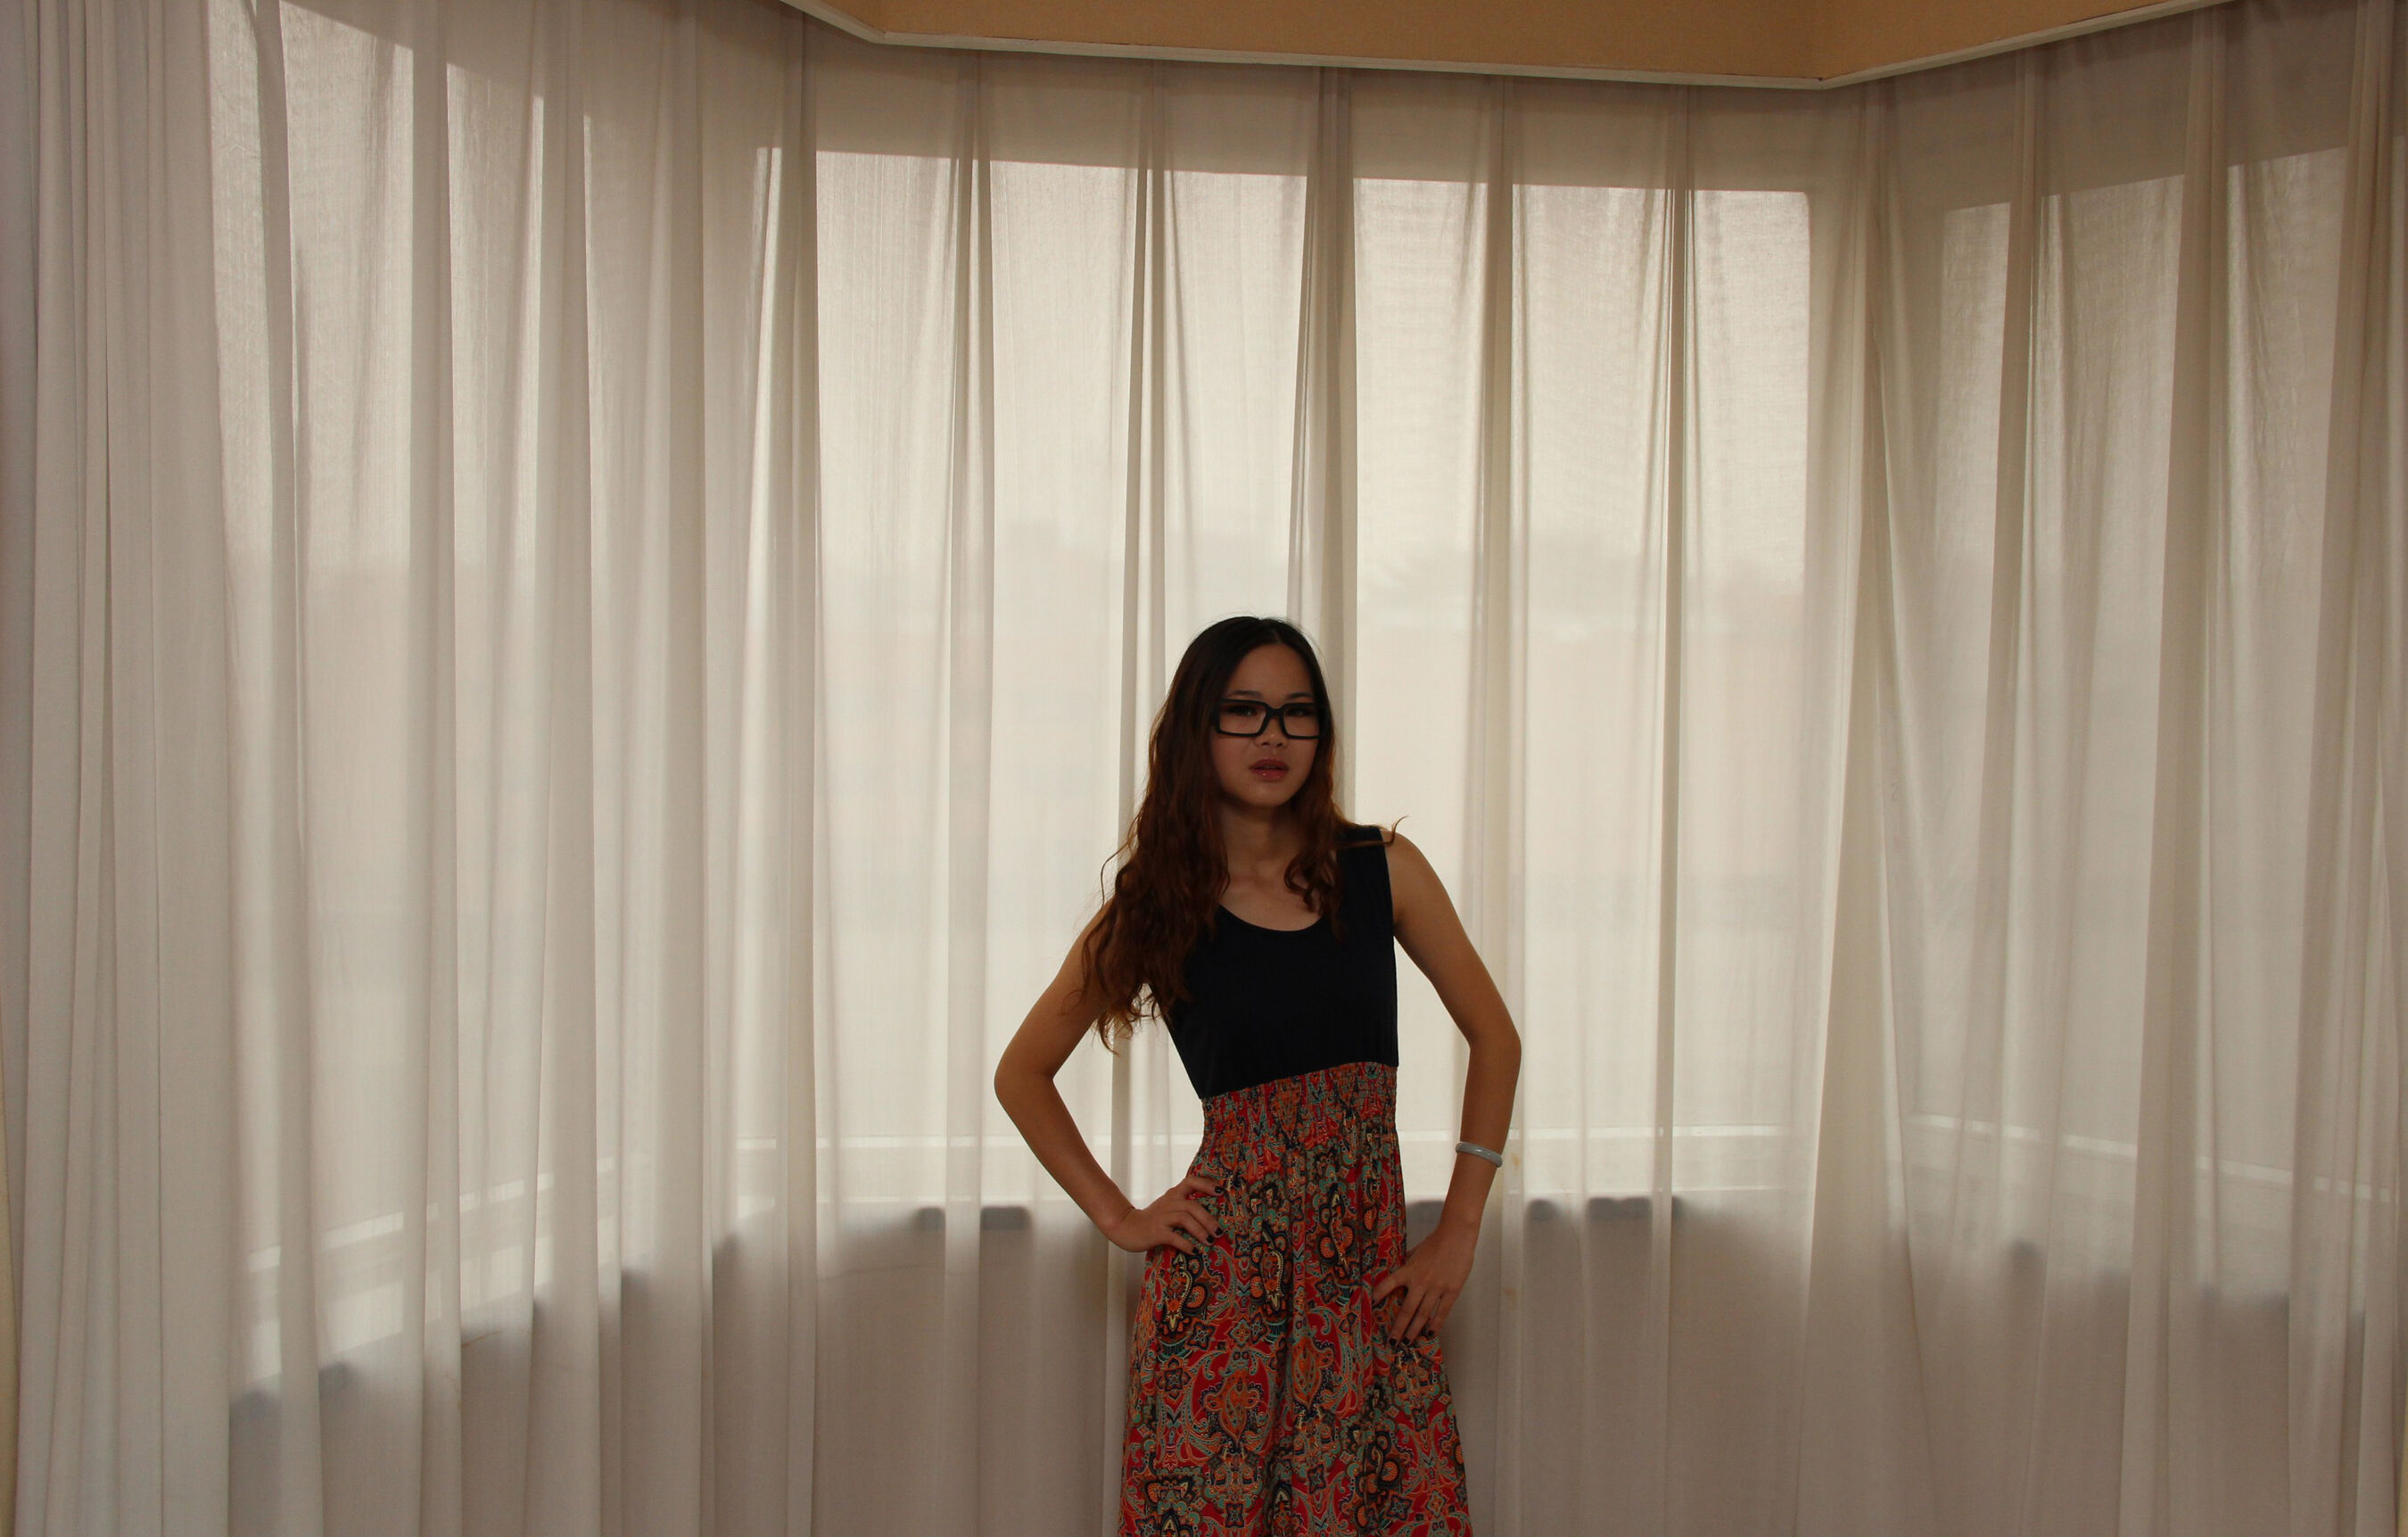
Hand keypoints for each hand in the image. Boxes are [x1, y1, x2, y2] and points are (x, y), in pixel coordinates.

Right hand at [1103, 1173, 1219, 1254]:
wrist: (1126, 1227)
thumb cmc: (1152, 1220)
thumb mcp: (1168, 1207)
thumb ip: (1185, 1208)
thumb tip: (1212, 1219)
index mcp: (1173, 1194)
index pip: (1191, 1181)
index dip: (1206, 1184)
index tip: (1221, 1191)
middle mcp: (1169, 1203)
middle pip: (1192, 1205)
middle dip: (1208, 1219)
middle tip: (1219, 1232)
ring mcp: (1161, 1217)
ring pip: (1185, 1218)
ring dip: (1200, 1231)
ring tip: (1210, 1242)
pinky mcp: (1156, 1232)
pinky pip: (1174, 1237)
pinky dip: (1186, 1244)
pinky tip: (1194, 1252)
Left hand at [1369, 1220, 1475, 1340]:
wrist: (1457, 1236)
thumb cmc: (1436, 1241)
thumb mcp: (1417, 1251)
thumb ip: (1408, 1262)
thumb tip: (1399, 1268)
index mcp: (1409, 1270)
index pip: (1388, 1284)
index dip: (1379, 1295)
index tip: (1370, 1307)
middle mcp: (1420, 1281)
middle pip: (1407, 1310)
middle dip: (1398, 1328)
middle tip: (1392, 1342)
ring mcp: (1436, 1287)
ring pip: (1423, 1314)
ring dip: (1414, 1330)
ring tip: (1408, 1342)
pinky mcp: (1452, 1291)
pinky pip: (1442, 1312)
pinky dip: (1436, 1324)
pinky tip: (1430, 1333)